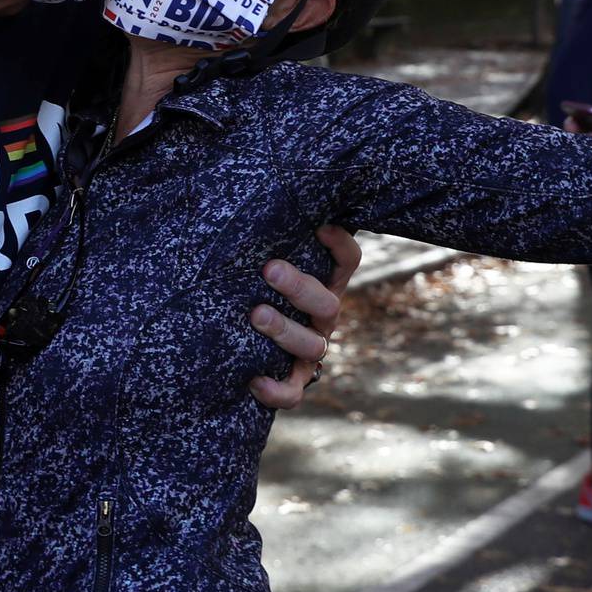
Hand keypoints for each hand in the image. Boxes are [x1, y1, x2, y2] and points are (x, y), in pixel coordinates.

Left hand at [249, 225, 359, 409]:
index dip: (340, 246)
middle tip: (270, 270)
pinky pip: (294, 392)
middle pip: (329, 304)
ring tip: (256, 315)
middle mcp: (322, 317)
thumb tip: (246, 199)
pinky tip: (253, 380)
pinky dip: (277, 390)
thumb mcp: (263, 261)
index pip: (347, 261)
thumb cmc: (253, 285)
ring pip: (313, 346)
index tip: (320, 228)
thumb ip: (265, 239)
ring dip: (285, 331)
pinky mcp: (294, 379)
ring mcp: (311, 349)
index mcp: (323, 284)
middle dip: (300, 287)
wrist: (244, 340)